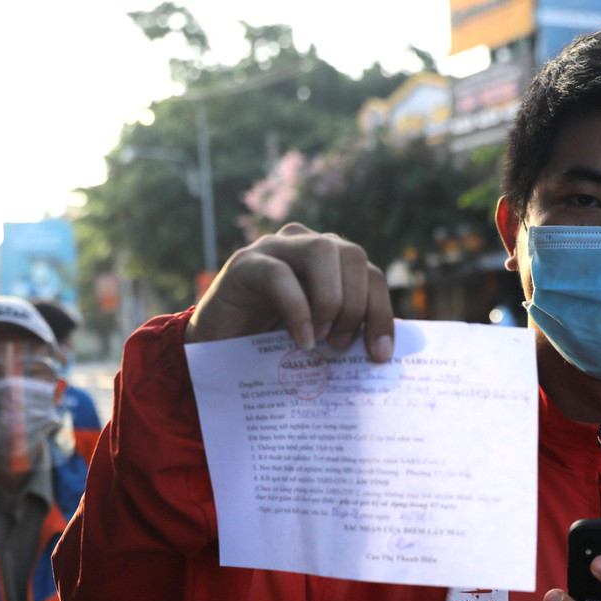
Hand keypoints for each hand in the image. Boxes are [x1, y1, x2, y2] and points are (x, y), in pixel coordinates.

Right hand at [186, 224, 394, 361]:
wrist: (214, 349)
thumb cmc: (269, 345)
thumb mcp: (318, 338)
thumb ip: (346, 332)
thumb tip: (387, 352)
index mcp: (331, 263)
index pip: (370, 274)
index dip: (381, 312)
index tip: (380, 354)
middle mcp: (305, 245)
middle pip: (353, 255)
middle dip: (356, 304)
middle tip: (341, 344)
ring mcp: (274, 248)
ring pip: (322, 251)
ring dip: (330, 299)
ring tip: (320, 339)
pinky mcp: (244, 263)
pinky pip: (280, 274)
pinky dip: (297, 308)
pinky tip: (300, 339)